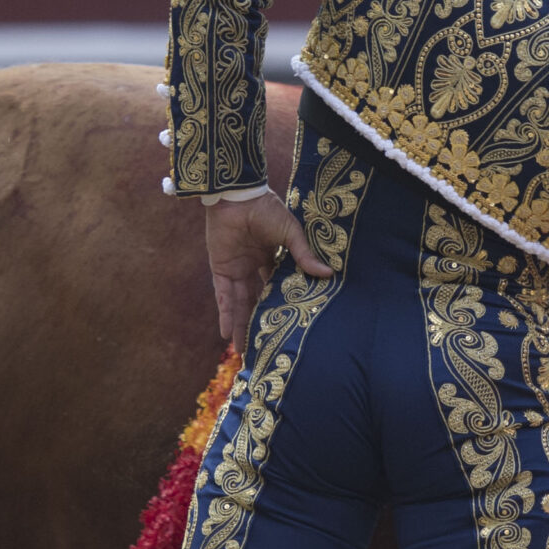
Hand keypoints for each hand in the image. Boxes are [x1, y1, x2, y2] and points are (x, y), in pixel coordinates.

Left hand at [205, 193, 330, 353]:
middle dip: (256, 323)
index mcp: (270, 257)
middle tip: (261, 347)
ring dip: (240, 326)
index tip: (286, 326)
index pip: (275, 287)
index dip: (279, 305)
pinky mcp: (220, 268)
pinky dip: (225, 314)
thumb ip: (304, 255)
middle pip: (255, 301)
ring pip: (239, 303)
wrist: (238, 197)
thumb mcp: (290, 234)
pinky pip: (223, 296)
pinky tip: (227, 334)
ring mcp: (235, 268)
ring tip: (242, 351)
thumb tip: (328, 274)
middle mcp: (252, 266)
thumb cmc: (266, 209)